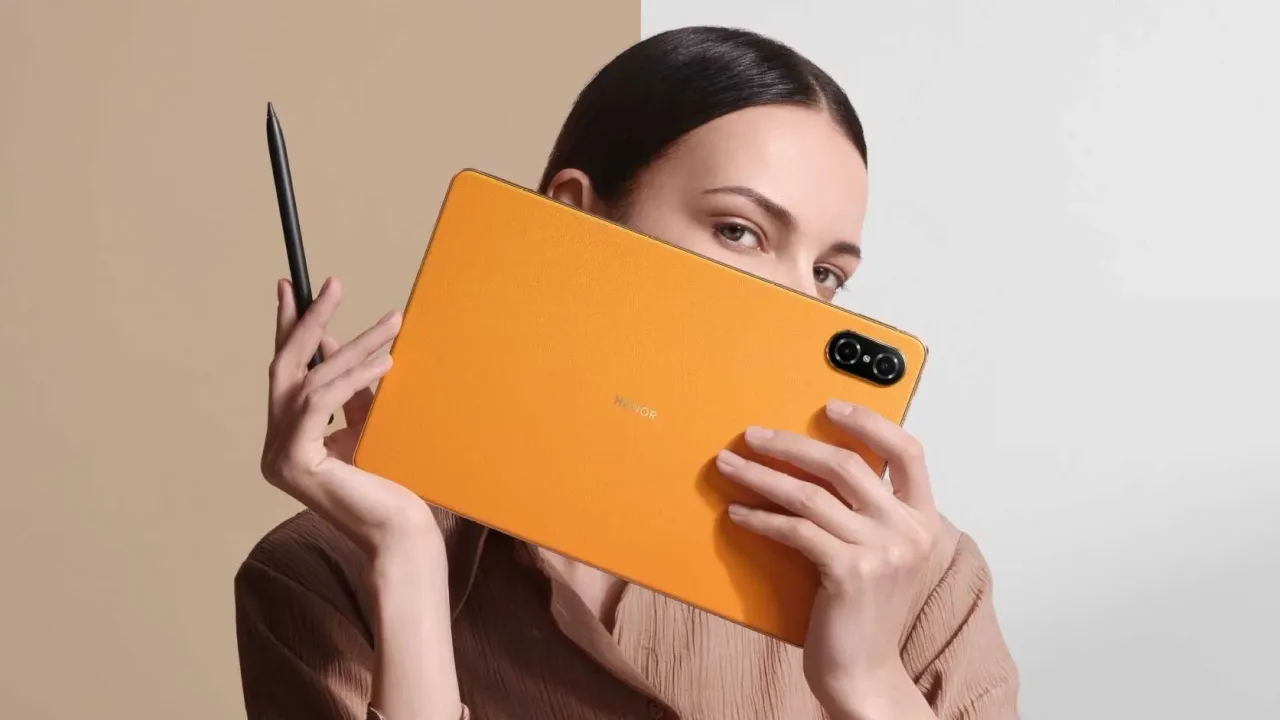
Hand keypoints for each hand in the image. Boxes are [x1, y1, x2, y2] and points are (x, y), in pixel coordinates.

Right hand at [260, 276, 439, 557]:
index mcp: (289, 438)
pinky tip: (386, 362)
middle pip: (286, 368)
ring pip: (311, 381)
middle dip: (308, 320)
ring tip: (392, 324)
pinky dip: (354, 377)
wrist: (401, 530)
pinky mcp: (295, 463)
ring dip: (353, 346)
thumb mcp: (368, 421)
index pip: (287, 372)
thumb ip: (350, 387)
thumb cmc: (393, 481)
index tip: (293, 286)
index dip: (288, 327)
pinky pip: (321, 403)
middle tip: (333, 283)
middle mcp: (275, 447)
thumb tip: (341, 341)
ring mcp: (279, 457)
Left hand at [716, 399, 946, 717]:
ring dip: (761, 476)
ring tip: (730, 466)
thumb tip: (815, 465)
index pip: (908, 452)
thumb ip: (868, 512)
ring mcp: (881, 552)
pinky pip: (795, 530)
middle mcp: (908, 531)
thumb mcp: (882, 554)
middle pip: (846, 464)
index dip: (869, 422)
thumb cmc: (865, 613)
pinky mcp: (849, 573)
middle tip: (753, 435)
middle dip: (791, 444)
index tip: (831, 406)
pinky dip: (760, 518)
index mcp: (922, 520)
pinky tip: (739, 513)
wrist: (864, 674)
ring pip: (810, 494)